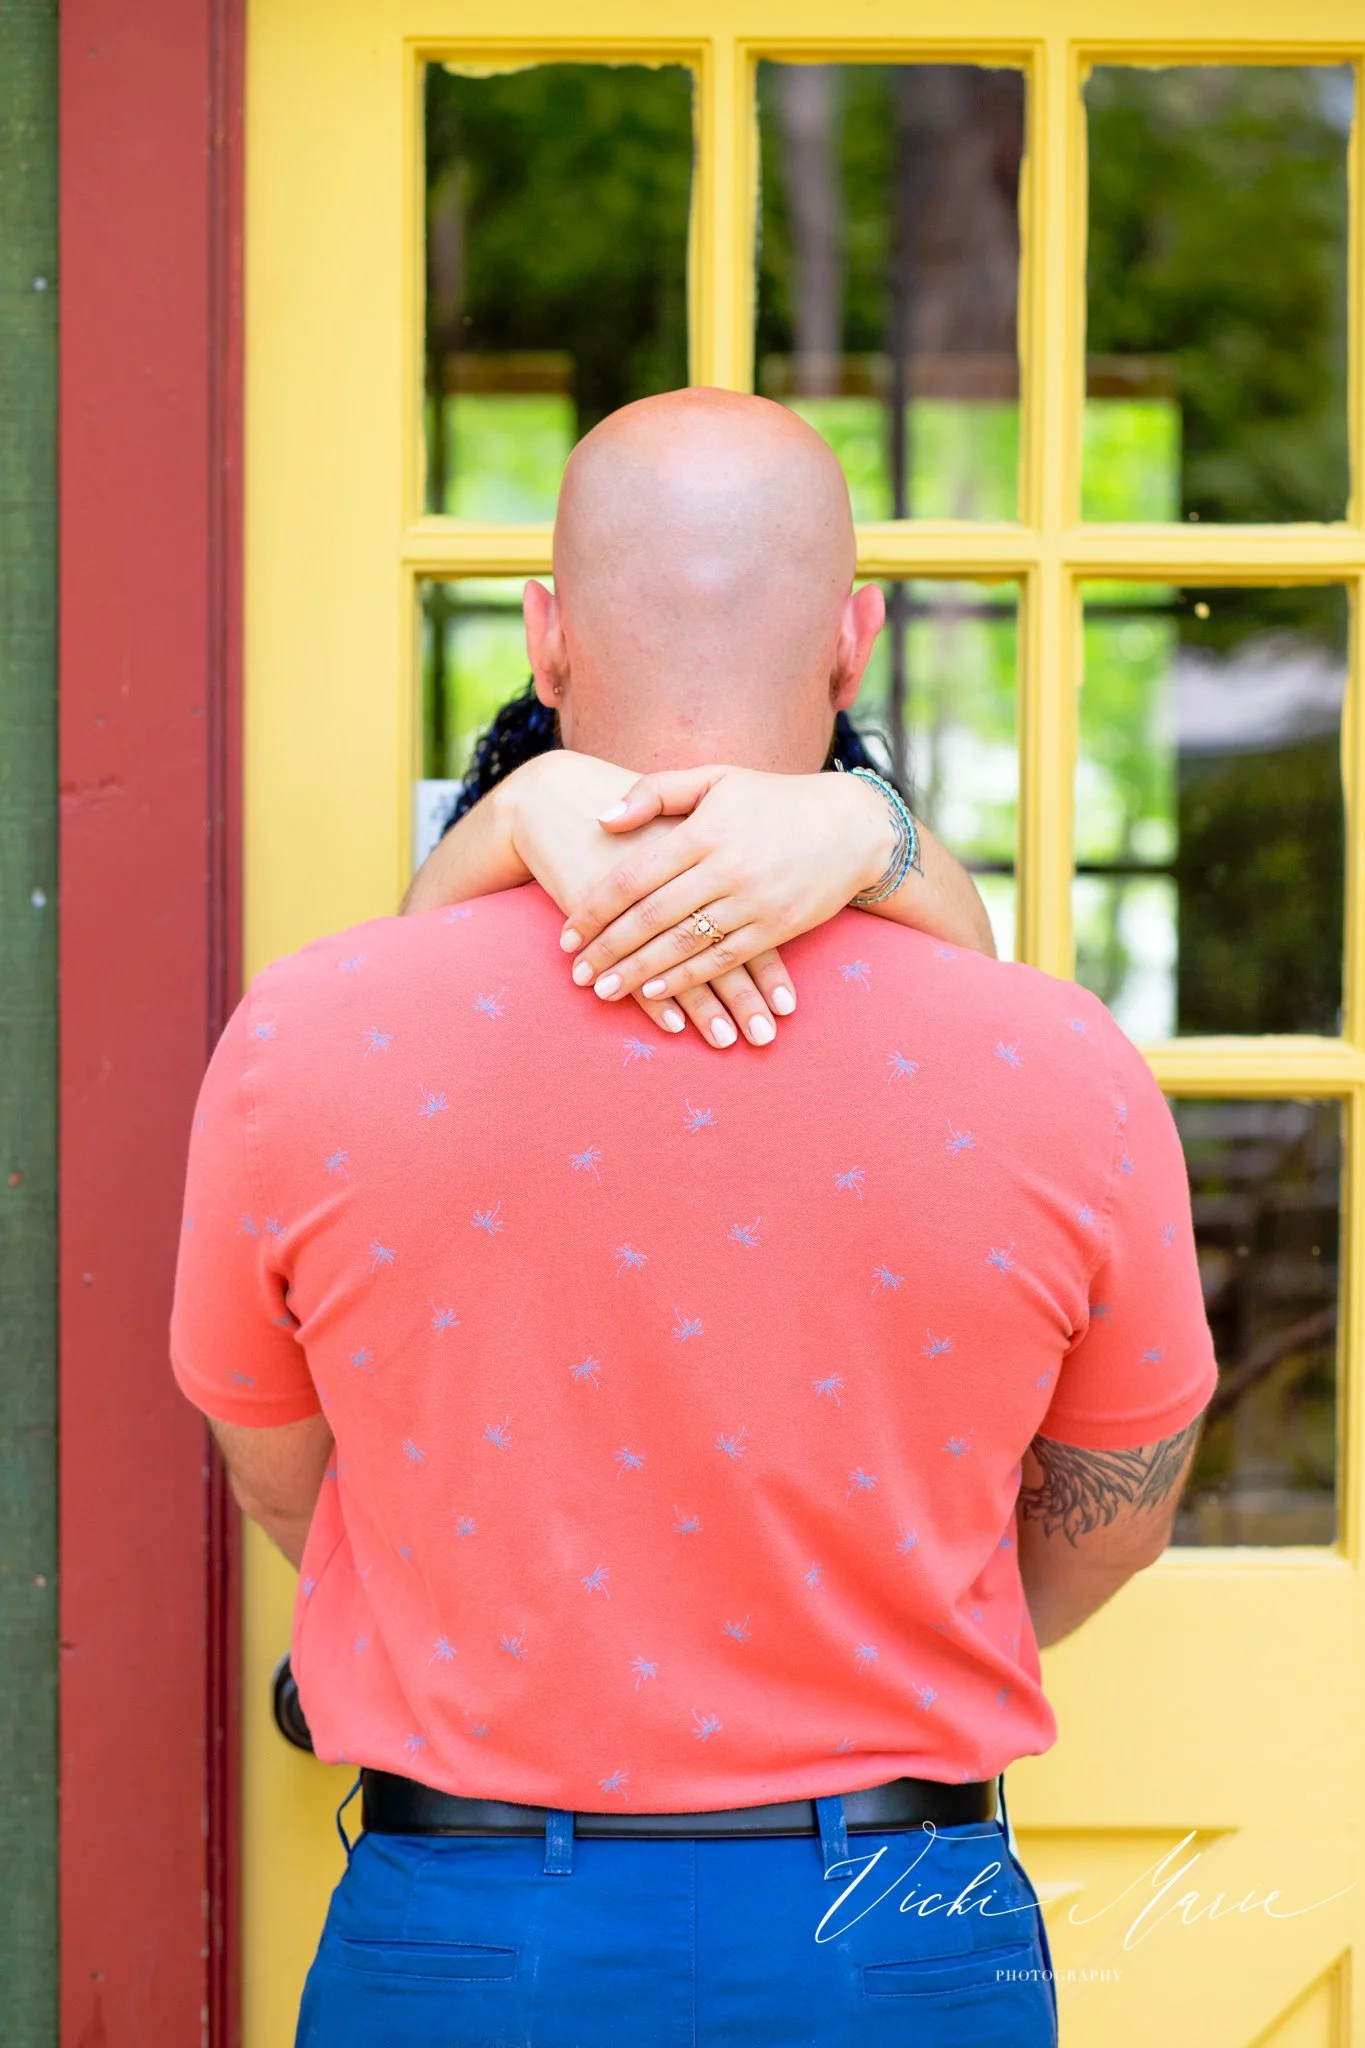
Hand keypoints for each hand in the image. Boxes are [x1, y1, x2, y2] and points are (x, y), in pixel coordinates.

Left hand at [558, 765, 893, 1004]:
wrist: (854, 826)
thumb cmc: (773, 799)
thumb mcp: (715, 780)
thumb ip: (655, 793)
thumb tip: (601, 819)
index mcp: (704, 829)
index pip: (634, 876)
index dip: (595, 909)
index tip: (567, 934)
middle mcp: (726, 867)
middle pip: (651, 917)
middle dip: (608, 949)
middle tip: (576, 973)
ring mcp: (753, 901)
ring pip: (682, 945)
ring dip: (637, 972)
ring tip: (603, 991)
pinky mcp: (776, 928)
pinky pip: (721, 961)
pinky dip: (686, 980)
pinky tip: (655, 994)